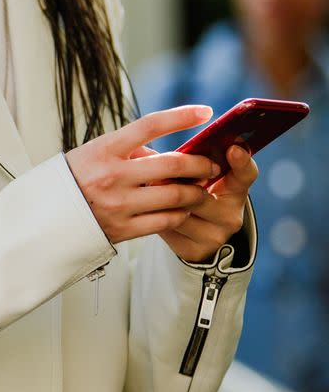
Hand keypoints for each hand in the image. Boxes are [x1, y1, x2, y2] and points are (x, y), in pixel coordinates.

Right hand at [65, 106, 254, 252]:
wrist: (44, 219)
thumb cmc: (73, 180)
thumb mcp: (93, 154)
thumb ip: (129, 151)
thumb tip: (166, 156)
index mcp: (104, 149)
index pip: (150, 125)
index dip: (181, 116)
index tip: (206, 112)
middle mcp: (112, 175)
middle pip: (172, 163)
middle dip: (200, 164)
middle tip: (211, 165)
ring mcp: (118, 204)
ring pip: (175, 195)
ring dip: (196, 192)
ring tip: (201, 190)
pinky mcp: (122, 229)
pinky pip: (165, 220)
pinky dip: (180, 214)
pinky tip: (182, 210)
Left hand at [145, 141, 256, 263]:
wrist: (192, 236)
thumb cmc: (193, 193)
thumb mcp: (199, 176)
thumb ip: (191, 160)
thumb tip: (158, 141)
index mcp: (236, 190)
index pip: (246, 175)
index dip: (241, 162)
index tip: (232, 147)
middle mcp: (231, 215)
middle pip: (199, 195)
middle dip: (175, 182)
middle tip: (156, 171)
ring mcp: (214, 236)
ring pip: (179, 212)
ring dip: (159, 199)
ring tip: (145, 187)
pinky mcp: (194, 250)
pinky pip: (168, 228)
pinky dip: (154, 216)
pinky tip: (146, 208)